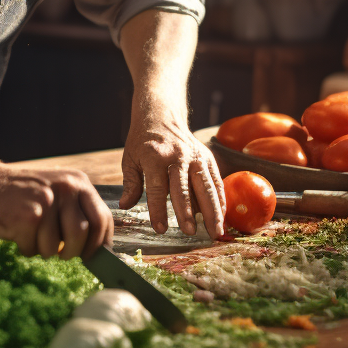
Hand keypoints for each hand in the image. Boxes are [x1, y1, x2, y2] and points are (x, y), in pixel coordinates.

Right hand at [0, 167, 113, 258]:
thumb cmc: (23, 196)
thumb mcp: (57, 193)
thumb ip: (77, 213)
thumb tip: (99, 249)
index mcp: (78, 182)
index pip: (103, 219)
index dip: (100, 243)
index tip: (93, 256)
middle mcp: (66, 188)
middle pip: (82, 234)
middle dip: (73, 252)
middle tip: (62, 254)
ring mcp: (46, 201)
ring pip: (56, 247)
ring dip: (44, 251)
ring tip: (32, 237)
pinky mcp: (28, 215)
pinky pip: (34, 248)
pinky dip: (25, 248)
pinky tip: (18, 234)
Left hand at [119, 112, 225, 237]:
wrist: (162, 115)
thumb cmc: (143, 141)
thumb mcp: (130, 159)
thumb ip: (130, 183)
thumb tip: (125, 206)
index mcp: (155, 156)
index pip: (157, 188)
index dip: (158, 210)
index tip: (160, 229)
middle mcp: (178, 156)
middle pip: (184, 188)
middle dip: (187, 212)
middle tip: (190, 232)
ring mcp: (196, 156)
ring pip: (206, 186)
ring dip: (212, 211)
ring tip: (215, 232)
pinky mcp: (208, 158)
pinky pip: (216, 181)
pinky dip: (220, 200)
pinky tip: (222, 217)